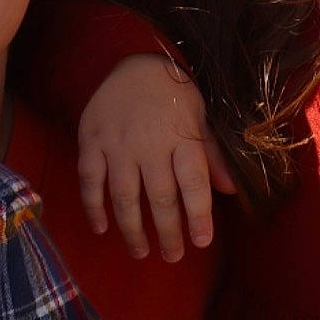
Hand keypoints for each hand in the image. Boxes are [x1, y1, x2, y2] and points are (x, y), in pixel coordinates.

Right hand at [75, 54, 237, 261]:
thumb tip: (230, 190)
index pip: (193, 184)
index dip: (198, 216)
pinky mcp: (91, 141)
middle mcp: (149, 144)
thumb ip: (212, 154)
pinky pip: (89, 180)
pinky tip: (101, 229)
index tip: (201, 241)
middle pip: (160, 197)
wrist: (136, 62)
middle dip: (168, 232)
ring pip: (124, 196)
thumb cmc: (175, 94)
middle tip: (173, 256)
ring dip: (132, 229)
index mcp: (181, 137)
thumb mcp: (202, 116)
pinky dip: (93, 207)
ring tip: (141, 252)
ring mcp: (117, 144)